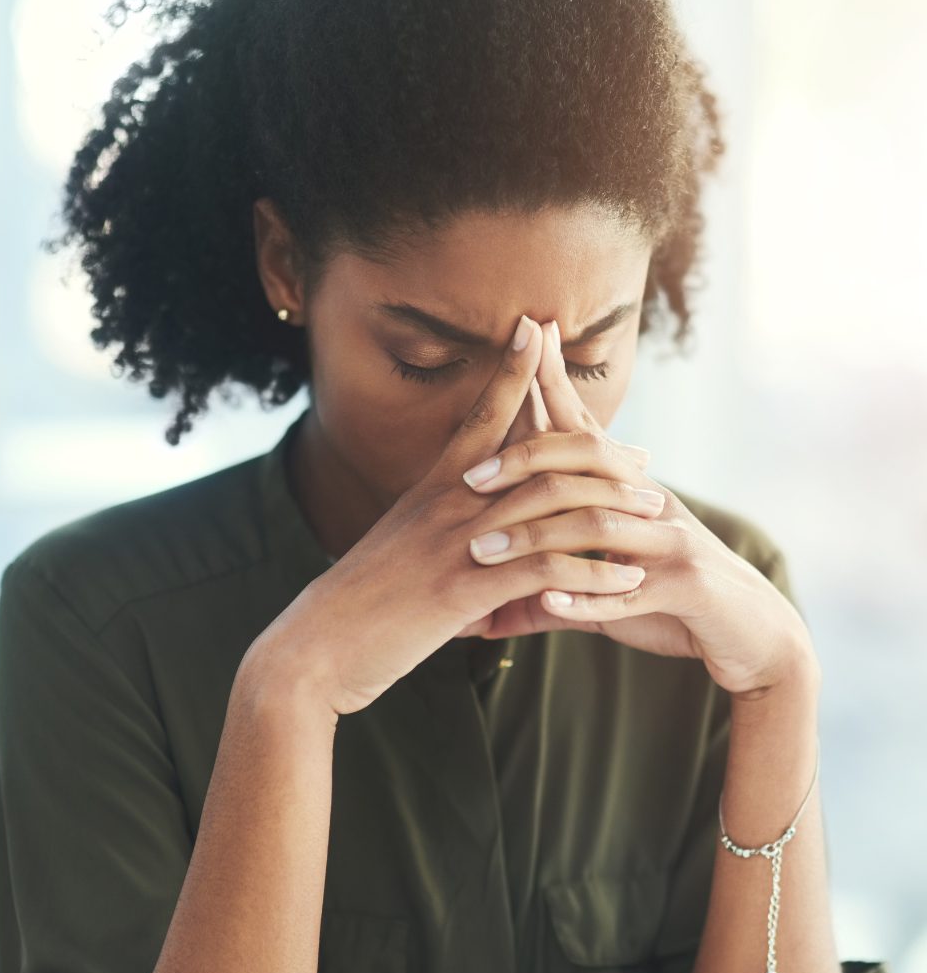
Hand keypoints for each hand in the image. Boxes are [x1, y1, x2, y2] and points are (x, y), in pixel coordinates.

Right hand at [262, 314, 662, 716]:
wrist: (317, 644)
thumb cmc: (360, 598)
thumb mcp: (399, 543)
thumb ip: (436, 522)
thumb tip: (465, 521)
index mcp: (434, 487)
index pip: (478, 413)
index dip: (510, 368)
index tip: (537, 328)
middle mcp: (449, 503)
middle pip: (539, 456)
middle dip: (599, 451)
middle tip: (643, 458)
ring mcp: (458, 544)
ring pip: (553, 509)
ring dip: (613, 511)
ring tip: (655, 515)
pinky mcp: (465, 590)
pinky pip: (546, 572)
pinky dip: (593, 575)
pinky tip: (627, 582)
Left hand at [456, 319, 817, 699]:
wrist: (756, 633)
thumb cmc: (673, 605)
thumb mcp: (607, 590)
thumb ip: (551, 592)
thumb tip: (488, 614)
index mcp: (631, 493)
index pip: (585, 432)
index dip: (556, 386)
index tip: (527, 338)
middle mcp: (652, 504)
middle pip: (587, 462)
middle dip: (525, 462)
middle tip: (469, 478)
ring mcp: (672, 542)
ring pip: (598, 525)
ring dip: (536, 539)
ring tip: (484, 553)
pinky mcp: (689, 586)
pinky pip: (631, 590)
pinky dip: (587, 596)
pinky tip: (547, 598)